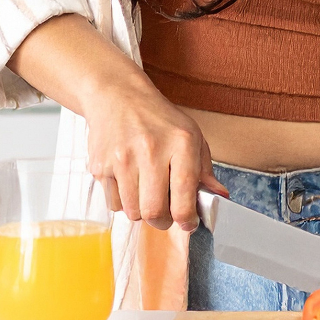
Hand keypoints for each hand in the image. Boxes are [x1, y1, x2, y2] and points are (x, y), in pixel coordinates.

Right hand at [7, 13, 226, 231]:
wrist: (117, 96)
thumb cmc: (159, 119)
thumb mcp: (191, 135)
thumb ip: (204, 170)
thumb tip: (220, 198)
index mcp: (181, 141)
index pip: (185, 193)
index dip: (187, 218)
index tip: (188, 223)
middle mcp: (151, 149)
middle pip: (155, 211)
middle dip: (163, 221)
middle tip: (166, 214)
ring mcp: (122, 158)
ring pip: (133, 212)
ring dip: (142, 211)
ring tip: (147, 192)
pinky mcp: (99, 166)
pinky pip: (113, 205)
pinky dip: (123, 202)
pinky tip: (128, 182)